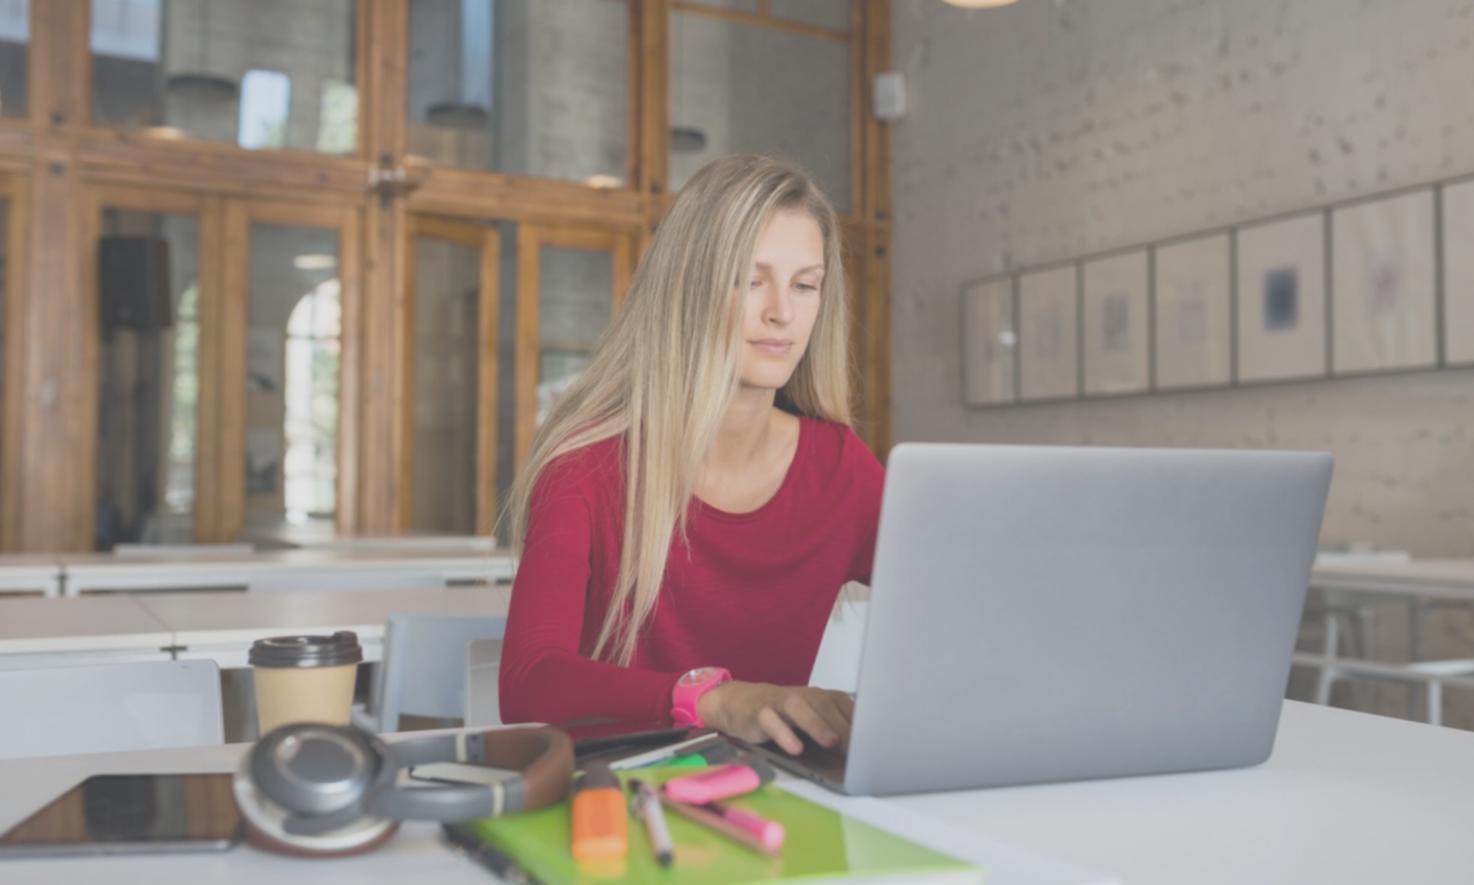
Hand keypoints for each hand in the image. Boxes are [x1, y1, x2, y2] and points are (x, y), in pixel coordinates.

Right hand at [696, 681, 853, 754]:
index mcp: (822, 697)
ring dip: (817, 724)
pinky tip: (795, 748)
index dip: (860, 724)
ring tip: (832, 742)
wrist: (741, 703)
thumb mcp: (812, 720)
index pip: (846, 706)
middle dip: (843, 727)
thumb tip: (862, 756)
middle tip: (859, 749)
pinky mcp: (760, 713)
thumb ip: (835, 731)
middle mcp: (804, 696)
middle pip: (826, 706)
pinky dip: (784, 734)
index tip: (875, 742)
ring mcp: (781, 702)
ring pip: (800, 708)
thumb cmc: (785, 716)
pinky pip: (772, 721)